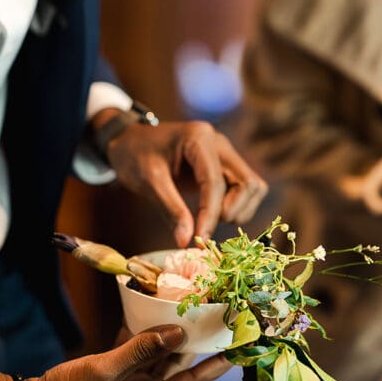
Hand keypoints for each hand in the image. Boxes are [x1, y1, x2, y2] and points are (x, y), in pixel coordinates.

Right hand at [0, 325, 230, 380]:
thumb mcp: (104, 372)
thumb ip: (141, 350)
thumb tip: (177, 332)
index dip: (217, 365)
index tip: (240, 348)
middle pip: (178, 367)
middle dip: (197, 344)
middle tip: (218, 319)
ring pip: (158, 357)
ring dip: (171, 335)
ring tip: (192, 311)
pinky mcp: (112, 377)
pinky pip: (136, 354)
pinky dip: (143, 335)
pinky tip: (151, 312)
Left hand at [102, 119, 267, 246]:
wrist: (129, 141)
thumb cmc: (134, 155)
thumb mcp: (149, 182)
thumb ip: (171, 210)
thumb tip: (187, 242)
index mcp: (199, 138)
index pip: (216, 181)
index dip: (211, 214)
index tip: (200, 240)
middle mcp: (219, 143)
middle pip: (248, 183)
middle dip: (231, 210)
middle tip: (205, 225)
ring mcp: (224, 153)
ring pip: (252, 187)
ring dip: (237, 210)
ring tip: (207, 219)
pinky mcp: (224, 165)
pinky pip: (243, 189)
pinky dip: (234, 206)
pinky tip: (211, 214)